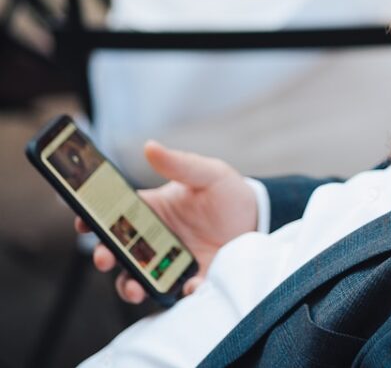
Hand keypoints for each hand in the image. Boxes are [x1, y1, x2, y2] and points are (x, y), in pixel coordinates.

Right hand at [75, 141, 257, 303]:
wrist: (259, 217)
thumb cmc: (228, 192)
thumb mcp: (208, 173)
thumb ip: (180, 164)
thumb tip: (150, 146)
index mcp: (151, 210)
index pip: (113, 215)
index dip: (92, 219)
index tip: (81, 222)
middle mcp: (154, 238)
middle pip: (118, 251)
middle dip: (105, 257)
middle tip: (104, 258)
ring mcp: (168, 262)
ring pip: (137, 278)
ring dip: (130, 285)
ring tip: (135, 286)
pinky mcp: (190, 279)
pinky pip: (176, 293)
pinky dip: (177, 294)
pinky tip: (188, 286)